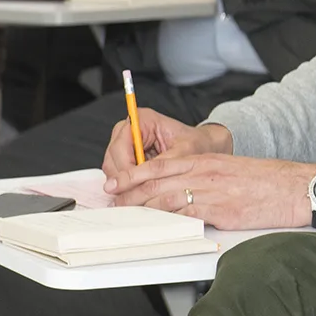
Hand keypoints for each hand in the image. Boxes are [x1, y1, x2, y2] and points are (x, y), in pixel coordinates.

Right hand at [101, 111, 227, 188]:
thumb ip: (164, 164)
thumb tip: (147, 179)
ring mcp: (125, 142)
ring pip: (113, 167)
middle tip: (135, 196)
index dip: (125, 169)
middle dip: (124, 179)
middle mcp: (129, 128)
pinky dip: (129, 184)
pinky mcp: (127, 155)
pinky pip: (120, 173)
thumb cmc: (196, 143)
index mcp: (142, 119)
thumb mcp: (184, 153)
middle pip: (112, 158)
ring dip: (125, 183)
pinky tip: (141, 192)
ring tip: (141, 195)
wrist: (203, 145)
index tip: (133, 186)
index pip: (121, 146)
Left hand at [109, 152, 315, 231]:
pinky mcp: (222, 212)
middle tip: (113, 202)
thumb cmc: (270, 182)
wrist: (297, 188)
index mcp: (207, 161)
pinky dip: (166, 221)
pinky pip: (187, 216)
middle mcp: (206, 174)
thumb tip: (187, 194)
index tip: (116, 182)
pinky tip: (155, 225)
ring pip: (165, 199)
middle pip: (156, 182)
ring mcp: (212, 193)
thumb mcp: (233, 170)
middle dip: (129, 193)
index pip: (159, 165)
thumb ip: (208, 178)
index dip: (133, 174)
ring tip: (127, 216)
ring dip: (142, 209)